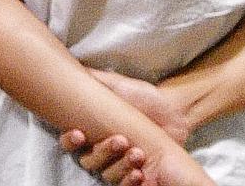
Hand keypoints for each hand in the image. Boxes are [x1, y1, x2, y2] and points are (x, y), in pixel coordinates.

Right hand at [60, 70, 194, 184]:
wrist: (174, 113)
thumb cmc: (143, 97)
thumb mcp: (118, 84)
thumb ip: (94, 79)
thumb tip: (70, 69)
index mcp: (92, 130)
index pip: (70, 141)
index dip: (70, 141)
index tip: (79, 134)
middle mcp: (101, 149)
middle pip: (88, 161)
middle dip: (102, 152)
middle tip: (121, 140)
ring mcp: (118, 164)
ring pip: (107, 174)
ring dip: (120, 165)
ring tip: (138, 153)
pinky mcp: (133, 176)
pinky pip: (124, 185)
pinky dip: (130, 180)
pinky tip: (140, 172)